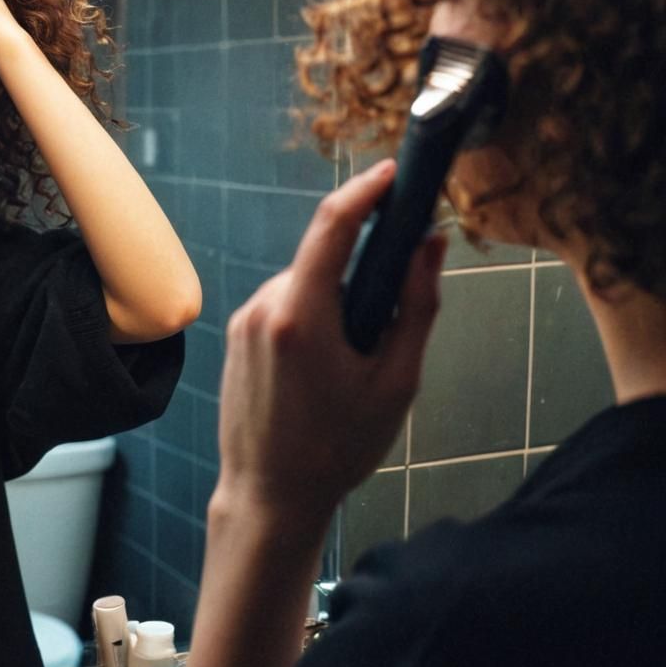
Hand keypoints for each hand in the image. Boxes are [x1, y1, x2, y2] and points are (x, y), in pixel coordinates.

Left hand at [216, 159, 446, 527]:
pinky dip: (310, 319)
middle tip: (382, 329)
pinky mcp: (236, 334)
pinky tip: (317, 372)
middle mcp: (263, 307)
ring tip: (346, 369)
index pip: (333, 226)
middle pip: (323, 260)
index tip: (393, 173)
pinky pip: (283, 305)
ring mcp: (244, 320)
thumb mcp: (396, 381)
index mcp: (302, 315)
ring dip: (334, 304)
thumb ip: (416, 305)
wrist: (270, 494)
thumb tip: (430, 244)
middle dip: (360, 275)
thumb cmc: (339, 446)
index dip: (365, 190)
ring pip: (304, 285)